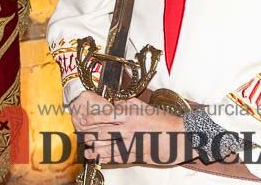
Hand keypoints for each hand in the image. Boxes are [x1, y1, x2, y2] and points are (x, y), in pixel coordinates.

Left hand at [71, 93, 185, 165]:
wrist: (181, 136)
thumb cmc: (162, 119)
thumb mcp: (143, 106)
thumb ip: (126, 103)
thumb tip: (114, 102)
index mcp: (129, 116)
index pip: (105, 116)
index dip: (92, 118)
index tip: (83, 120)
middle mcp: (128, 130)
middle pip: (103, 132)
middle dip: (90, 134)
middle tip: (79, 134)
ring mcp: (132, 144)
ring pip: (108, 147)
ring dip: (96, 148)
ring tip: (86, 149)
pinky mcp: (137, 155)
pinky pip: (118, 158)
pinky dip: (107, 158)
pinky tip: (99, 159)